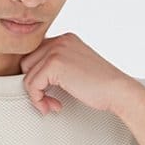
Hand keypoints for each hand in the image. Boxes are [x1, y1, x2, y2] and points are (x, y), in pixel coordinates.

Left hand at [17, 31, 137, 117]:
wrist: (118, 90)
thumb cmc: (101, 86)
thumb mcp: (76, 69)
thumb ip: (58, 67)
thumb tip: (33, 78)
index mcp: (65, 39)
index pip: (35, 56)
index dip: (38, 77)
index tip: (49, 93)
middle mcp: (60, 40)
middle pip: (27, 64)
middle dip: (35, 85)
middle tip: (49, 100)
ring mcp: (57, 50)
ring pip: (27, 75)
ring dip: (37, 96)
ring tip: (51, 104)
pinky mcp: (54, 64)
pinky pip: (32, 85)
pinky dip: (39, 100)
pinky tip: (53, 105)